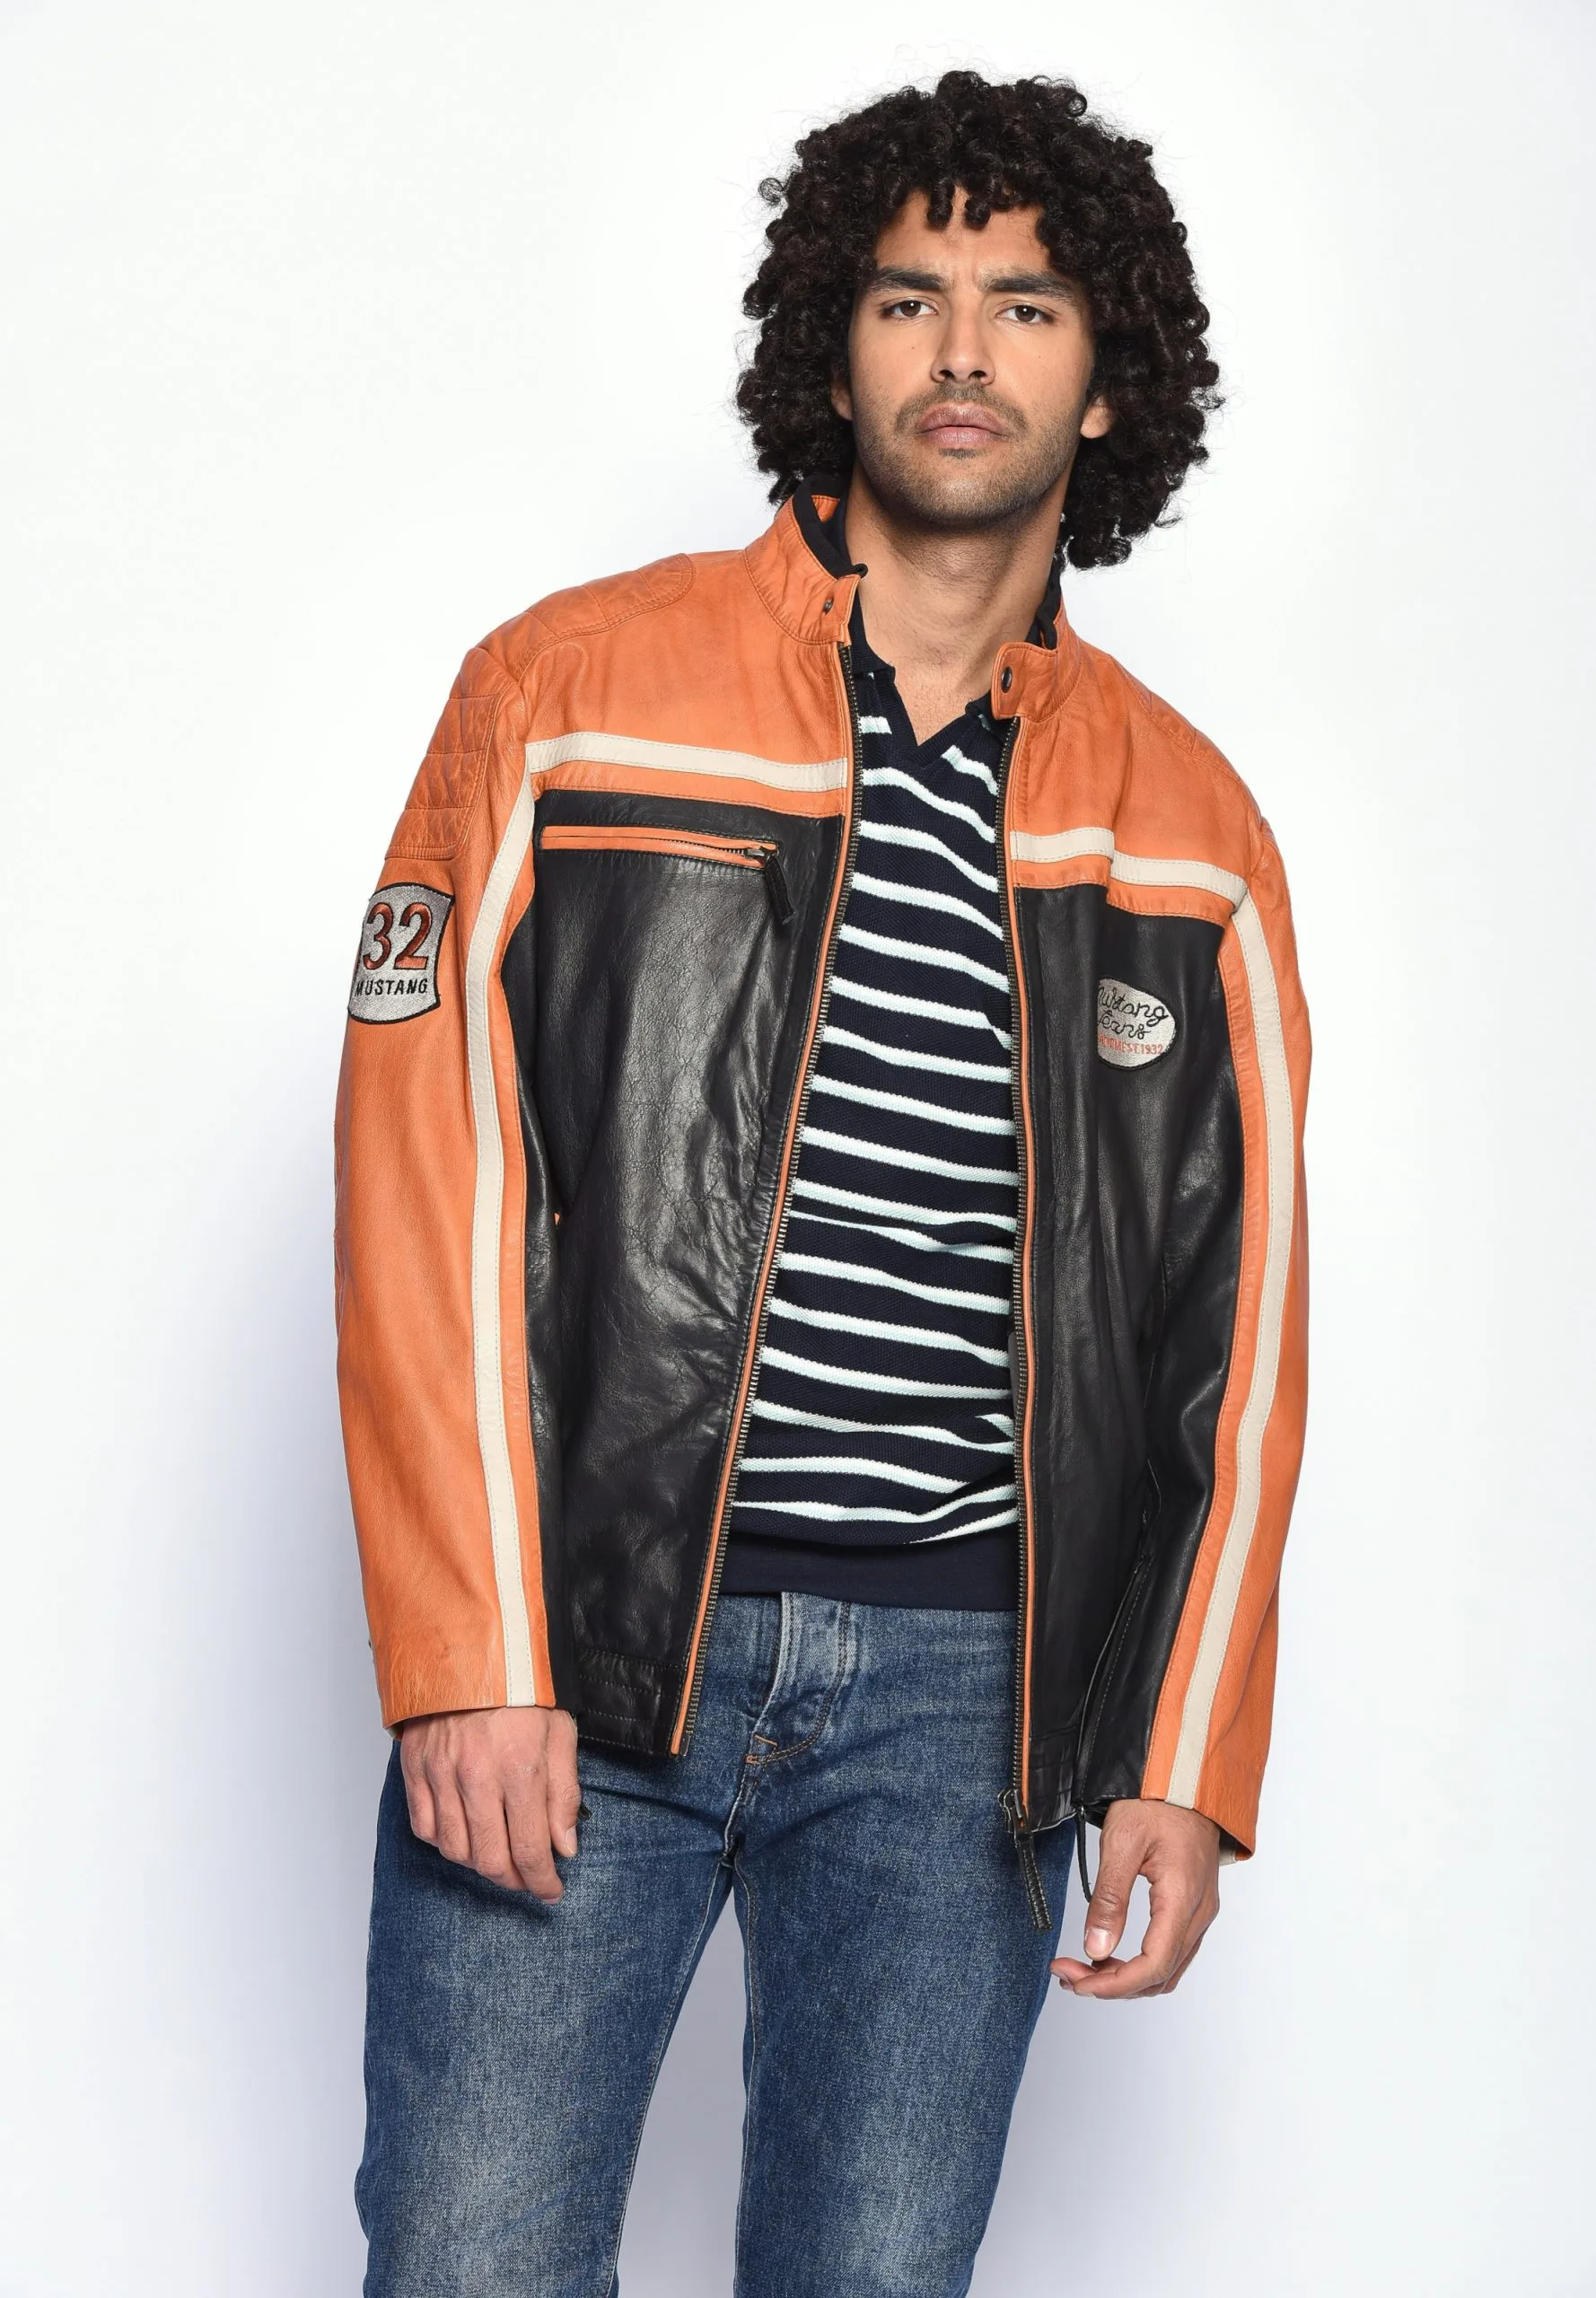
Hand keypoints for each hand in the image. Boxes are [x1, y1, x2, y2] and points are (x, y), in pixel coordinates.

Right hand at [400, 1706, 580, 1901]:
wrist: (469, 1647)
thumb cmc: (520, 1687)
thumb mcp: (560, 1733)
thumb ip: (564, 1794)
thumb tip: (564, 1847)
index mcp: (520, 1769)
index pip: (530, 1851)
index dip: (542, 1882)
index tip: (551, 1890)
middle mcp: (477, 1779)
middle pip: (490, 1861)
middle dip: (513, 1879)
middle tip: (527, 1877)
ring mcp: (441, 1775)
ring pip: (455, 1851)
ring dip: (480, 1864)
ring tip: (499, 1855)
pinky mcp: (415, 1769)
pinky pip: (425, 1828)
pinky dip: (445, 1842)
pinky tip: (465, 1833)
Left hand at [1050, 1798, 1220, 1998]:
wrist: (1185, 1777)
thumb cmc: (1156, 1801)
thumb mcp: (1122, 1843)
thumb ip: (1109, 1899)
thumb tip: (1095, 1949)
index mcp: (1183, 1899)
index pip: (1153, 1966)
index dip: (1113, 1985)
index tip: (1077, 1981)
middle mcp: (1199, 1913)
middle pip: (1160, 1975)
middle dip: (1112, 1984)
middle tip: (1069, 1974)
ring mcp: (1200, 1911)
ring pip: (1168, 1969)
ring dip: (1126, 1978)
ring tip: (1084, 1969)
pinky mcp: (1194, 1906)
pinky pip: (1172, 1952)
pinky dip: (1141, 1963)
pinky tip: (1112, 1954)